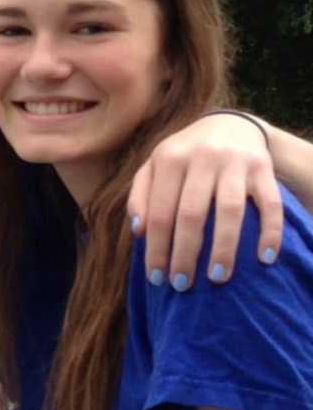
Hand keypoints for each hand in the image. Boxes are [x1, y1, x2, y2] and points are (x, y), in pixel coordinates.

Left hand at [127, 114, 281, 288]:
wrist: (228, 125)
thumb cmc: (183, 156)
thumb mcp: (154, 166)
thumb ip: (140, 195)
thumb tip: (139, 231)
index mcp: (169, 158)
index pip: (160, 211)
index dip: (157, 247)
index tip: (156, 278)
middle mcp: (201, 157)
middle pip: (191, 213)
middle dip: (185, 253)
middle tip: (182, 285)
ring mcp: (234, 162)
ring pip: (229, 210)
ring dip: (224, 248)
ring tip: (217, 278)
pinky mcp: (262, 168)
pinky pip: (270, 204)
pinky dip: (270, 232)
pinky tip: (264, 259)